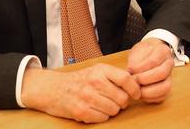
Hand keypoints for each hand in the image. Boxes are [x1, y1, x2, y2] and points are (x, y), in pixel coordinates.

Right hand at [21, 63, 140, 122]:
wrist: (52, 88)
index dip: (135, 89)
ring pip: (114, 110)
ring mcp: (87, 97)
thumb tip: (136, 82)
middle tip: (117, 101)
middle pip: (122, 98)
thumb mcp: (96, 70)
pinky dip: (102, 116)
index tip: (137, 94)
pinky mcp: (81, 111)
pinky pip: (103, 118)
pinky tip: (95, 110)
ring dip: (112, 110)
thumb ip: (114, 75)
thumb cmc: (78, 80)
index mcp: (100, 70)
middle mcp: (94, 82)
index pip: (126, 79)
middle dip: (123, 102)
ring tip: (104, 105)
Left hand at [127, 38, 174, 102]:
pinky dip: (150, 98)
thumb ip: (135, 62)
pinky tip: (140, 94)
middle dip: (145, 79)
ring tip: (136, 90)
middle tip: (133, 80)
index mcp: (163, 51)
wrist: (149, 55)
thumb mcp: (137, 51)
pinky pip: (162, 96)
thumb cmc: (142, 54)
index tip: (129, 71)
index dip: (140, 68)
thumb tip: (130, 74)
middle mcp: (169, 64)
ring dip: (148, 91)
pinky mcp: (166, 87)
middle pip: (162, 74)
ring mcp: (170, 76)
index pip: (153, 61)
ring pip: (165, 87)